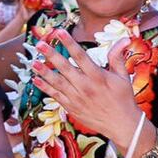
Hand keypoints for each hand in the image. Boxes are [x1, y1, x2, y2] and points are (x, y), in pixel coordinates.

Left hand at [32, 30, 142, 148]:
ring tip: (33, 62)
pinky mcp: (71, 107)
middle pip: (65, 68)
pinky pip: (55, 95)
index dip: (69, 43)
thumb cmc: (123, 98)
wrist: (122, 125)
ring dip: (44, 71)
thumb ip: (117, 57)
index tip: (59, 32)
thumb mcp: (122, 76)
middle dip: (51, 55)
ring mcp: (76, 97)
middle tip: (39, 44)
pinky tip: (35, 79)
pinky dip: (45, 88)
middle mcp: (85, 86)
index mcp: (98, 76)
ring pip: (57, 82)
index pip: (80, 56)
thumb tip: (125, 38)